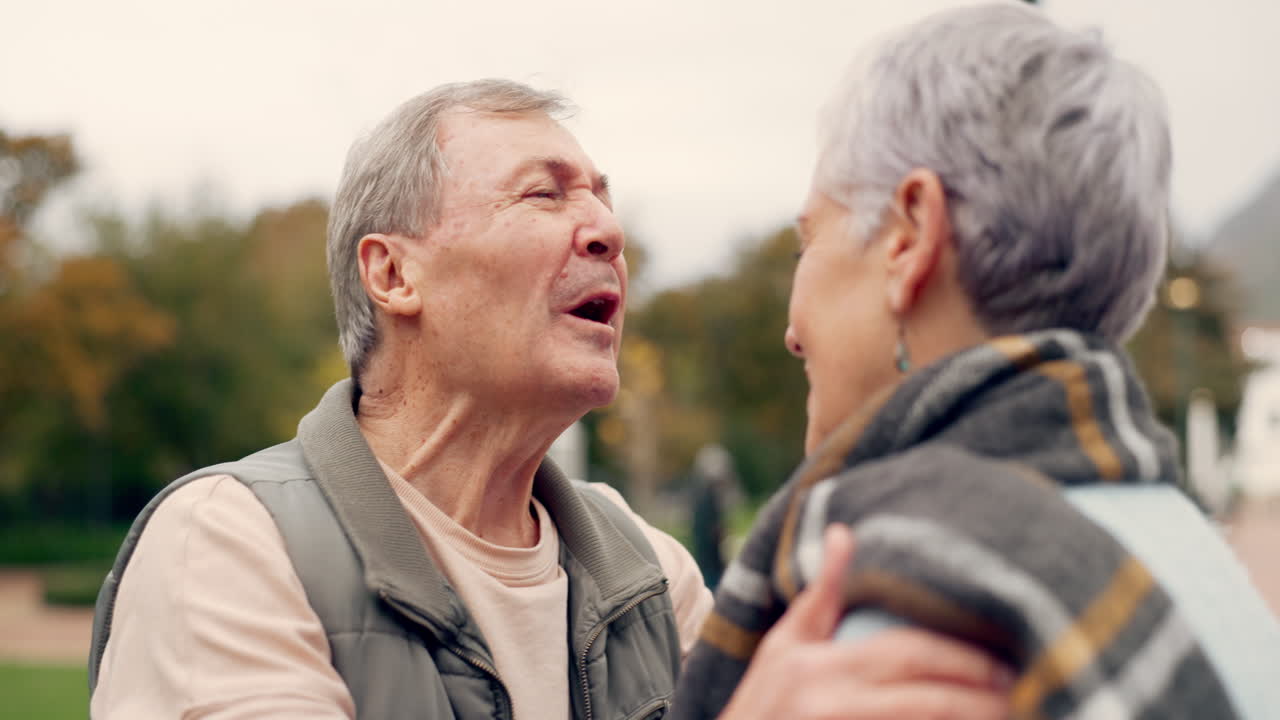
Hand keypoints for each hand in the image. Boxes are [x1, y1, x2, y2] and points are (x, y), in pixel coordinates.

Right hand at [717, 524, 1011, 719]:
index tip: (1003, 660)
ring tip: (1014, 714)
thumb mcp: (783, 646)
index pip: (905, 653)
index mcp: (820, 665)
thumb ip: (820, 594)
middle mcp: (833, 702)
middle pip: (926, 696)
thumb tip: (841, 531)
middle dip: (980, 693)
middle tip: (1023, 688)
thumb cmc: (761, 704)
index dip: (960, 658)